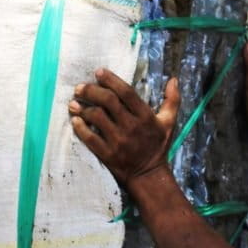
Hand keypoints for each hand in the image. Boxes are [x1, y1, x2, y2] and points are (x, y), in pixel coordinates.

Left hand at [69, 69, 180, 186]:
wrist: (149, 175)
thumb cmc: (158, 146)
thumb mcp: (169, 123)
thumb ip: (172, 100)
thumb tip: (174, 79)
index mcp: (145, 117)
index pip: (126, 93)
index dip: (111, 80)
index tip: (98, 72)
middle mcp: (131, 127)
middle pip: (108, 101)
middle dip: (91, 91)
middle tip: (80, 88)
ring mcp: (118, 142)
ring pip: (96, 118)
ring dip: (82, 108)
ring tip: (73, 103)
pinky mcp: (108, 154)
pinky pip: (90, 138)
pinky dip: (80, 128)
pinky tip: (75, 120)